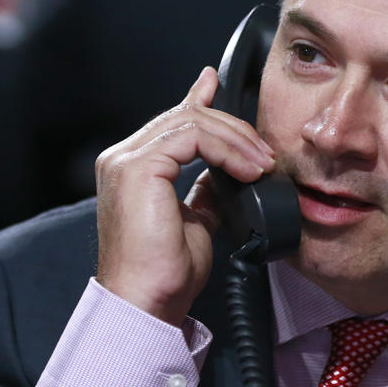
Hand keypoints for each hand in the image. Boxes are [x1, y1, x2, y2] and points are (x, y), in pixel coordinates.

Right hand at [94, 67, 276, 323]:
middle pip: (185, 117)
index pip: (170, 122)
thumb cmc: (166, 273)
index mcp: (132, 169)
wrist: (149, 301)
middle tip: (265, 152)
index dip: (198, 99)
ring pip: (191, 122)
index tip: (218, 85)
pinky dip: (227, 150)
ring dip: (236, 140)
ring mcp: (126, 161)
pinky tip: (248, 169)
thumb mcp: (195, 222)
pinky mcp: (138, 168)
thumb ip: (204, 191)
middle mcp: (122, 159)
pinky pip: (192, 137)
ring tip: (262, 165)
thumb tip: (226, 175)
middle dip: (233, 129)